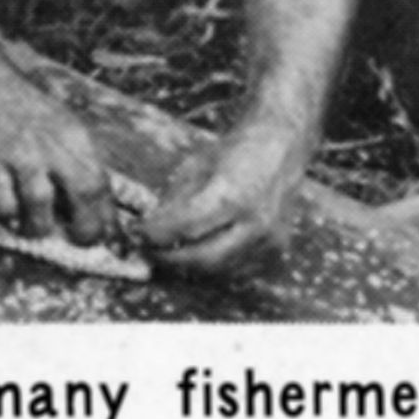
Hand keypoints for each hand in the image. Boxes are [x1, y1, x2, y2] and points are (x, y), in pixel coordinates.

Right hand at [0, 76, 113, 245]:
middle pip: (83, 195)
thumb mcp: (62, 125)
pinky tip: (10, 215)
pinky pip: (3, 204)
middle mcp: (51, 145)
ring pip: (41, 206)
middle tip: (77, 240)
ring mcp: (17, 155)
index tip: (104, 235)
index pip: (102, 185)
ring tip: (35, 227)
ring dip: (40, 227)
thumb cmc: (22, 108)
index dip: (107, 218)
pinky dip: (9, 217)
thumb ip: (77, 160)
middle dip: (85, 230)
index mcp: (75, 137)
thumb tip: (94, 205)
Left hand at [137, 116, 310, 277]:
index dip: (156, 235)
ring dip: (188, 266)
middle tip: (147, 251)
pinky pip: (236, 270)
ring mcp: (270, 240)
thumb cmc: (236, 152)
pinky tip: (196, 252)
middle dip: (168, 259)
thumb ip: (174, 201)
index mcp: (233, 194)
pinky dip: (212, 267)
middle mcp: (255, 222)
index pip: (186, 227)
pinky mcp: (276, 251)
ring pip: (218, 270)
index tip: (136, 233)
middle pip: (203, 258)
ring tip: (167, 251)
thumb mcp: (196, 166)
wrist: (282, 147)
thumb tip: (148, 230)